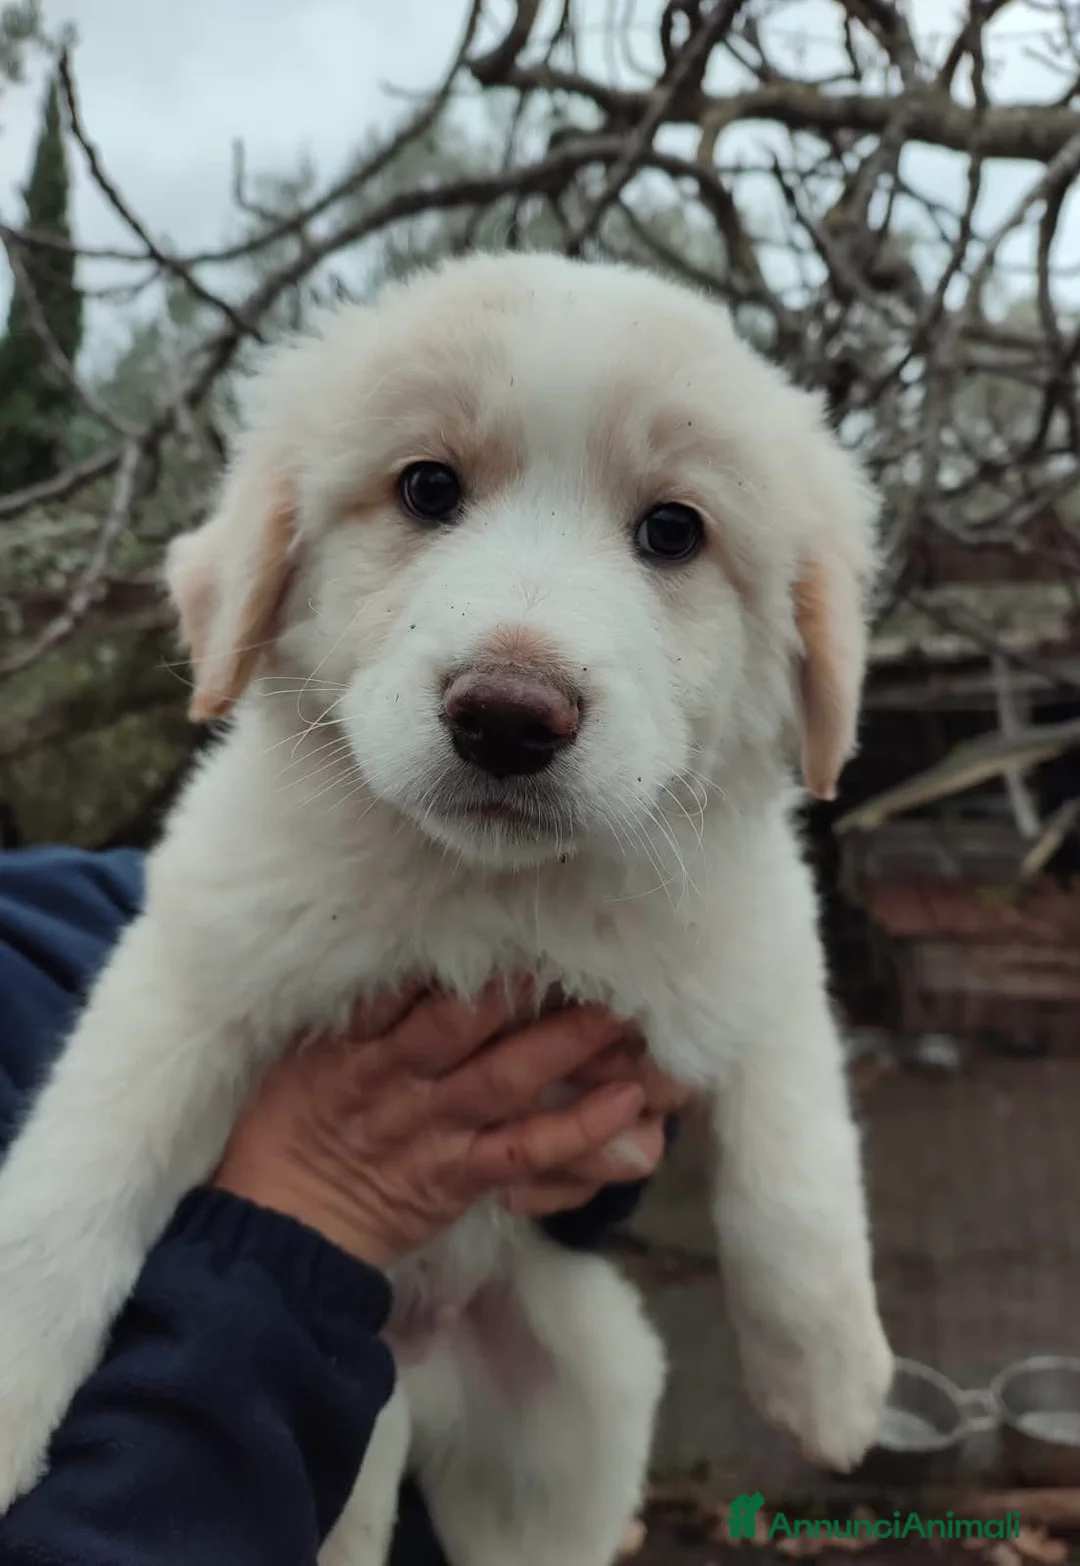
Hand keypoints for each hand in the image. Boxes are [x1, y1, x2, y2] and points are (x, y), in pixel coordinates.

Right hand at [213, 982, 658, 1268]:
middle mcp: (397, 1078)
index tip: (512, 909)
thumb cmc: (292, 1130)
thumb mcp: (305, 1054)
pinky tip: (624, 1102)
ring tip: (622, 1011)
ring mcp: (434, 1127)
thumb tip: (415, 951)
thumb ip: (359, 1007)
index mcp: (355, 1041)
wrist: (282, 1230)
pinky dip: (578, 1128)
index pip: (407, 982)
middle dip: (527, 983)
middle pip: (466, 1019)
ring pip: (507, 1076)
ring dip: (569, 1042)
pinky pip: (526, 1149)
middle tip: (587, 947)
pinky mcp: (461, 1176)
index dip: (460, 947)